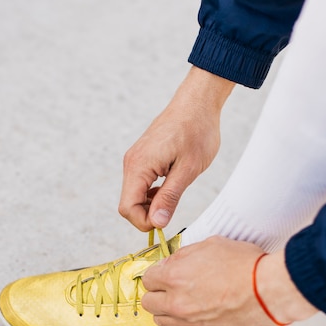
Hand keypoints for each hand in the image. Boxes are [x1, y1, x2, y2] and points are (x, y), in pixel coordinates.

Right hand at [119, 67, 234, 231]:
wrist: (197, 103)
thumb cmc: (197, 131)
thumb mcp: (188, 170)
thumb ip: (170, 197)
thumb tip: (157, 223)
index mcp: (139, 166)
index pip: (128, 208)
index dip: (145, 222)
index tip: (166, 221)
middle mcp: (131, 163)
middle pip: (128, 204)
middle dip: (148, 215)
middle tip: (173, 210)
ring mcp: (135, 160)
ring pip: (134, 196)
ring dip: (151, 204)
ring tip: (175, 195)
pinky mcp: (142, 159)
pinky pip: (140, 185)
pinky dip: (152, 194)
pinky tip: (170, 187)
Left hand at [141, 236, 317, 325]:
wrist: (270, 291)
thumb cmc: (247, 266)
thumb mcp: (212, 244)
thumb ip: (186, 254)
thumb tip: (174, 261)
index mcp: (175, 276)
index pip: (147, 278)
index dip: (157, 274)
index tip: (164, 274)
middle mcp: (177, 302)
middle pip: (149, 303)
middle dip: (158, 294)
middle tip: (171, 289)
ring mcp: (189, 321)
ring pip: (161, 321)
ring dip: (168, 312)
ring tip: (182, 303)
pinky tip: (195, 317)